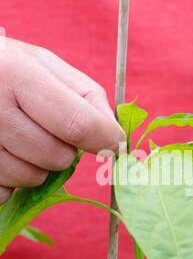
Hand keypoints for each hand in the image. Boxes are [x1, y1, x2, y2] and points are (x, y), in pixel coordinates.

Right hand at [0, 38, 124, 203]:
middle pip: (58, 157)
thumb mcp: (44, 64)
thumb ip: (86, 94)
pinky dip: (12, 181)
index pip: (77, 124)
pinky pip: (6, 193)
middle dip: (65, 149)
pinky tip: (3, 153)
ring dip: (39, 166)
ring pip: (34, 179)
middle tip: (49, 130)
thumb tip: (116, 137)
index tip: (114, 142)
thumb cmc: (7, 69)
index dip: (105, 138)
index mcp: (16, 75)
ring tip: (22, 140)